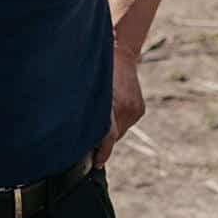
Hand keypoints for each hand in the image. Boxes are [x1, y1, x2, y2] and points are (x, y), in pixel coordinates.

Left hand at [95, 40, 145, 167]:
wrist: (120, 53)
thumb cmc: (98, 70)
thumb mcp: (89, 88)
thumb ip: (87, 110)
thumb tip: (77, 131)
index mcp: (112, 104)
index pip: (109, 137)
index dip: (102, 153)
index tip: (97, 163)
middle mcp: (125, 109)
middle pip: (114, 136)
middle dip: (103, 140)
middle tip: (90, 140)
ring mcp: (134, 110)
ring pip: (120, 131)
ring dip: (111, 129)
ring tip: (102, 115)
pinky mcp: (140, 109)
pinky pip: (126, 122)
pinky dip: (118, 121)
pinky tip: (111, 109)